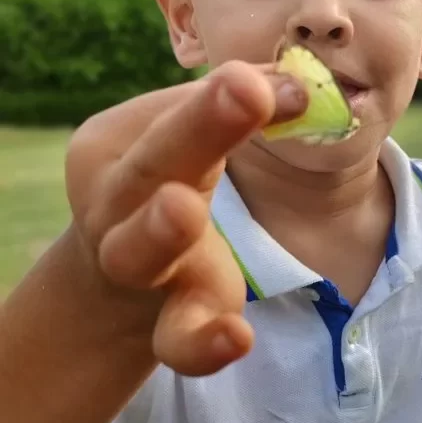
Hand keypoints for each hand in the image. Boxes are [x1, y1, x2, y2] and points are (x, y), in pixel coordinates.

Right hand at [65, 60, 306, 375]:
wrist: (122, 269)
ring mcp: (135, 266)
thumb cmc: (167, 180)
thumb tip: (305, 87)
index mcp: (116, 146)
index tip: (269, 79)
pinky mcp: (168, 321)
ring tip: (184, 210)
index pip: (169, 116)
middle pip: (151, 166)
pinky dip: (202, 343)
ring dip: (161, 231)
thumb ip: (246, 106)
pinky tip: (237, 338)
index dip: (221, 99)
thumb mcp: (193, 136)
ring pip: (140, 253)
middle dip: (197, 129)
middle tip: (242, 93)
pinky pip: (176, 340)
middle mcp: (114, 202)